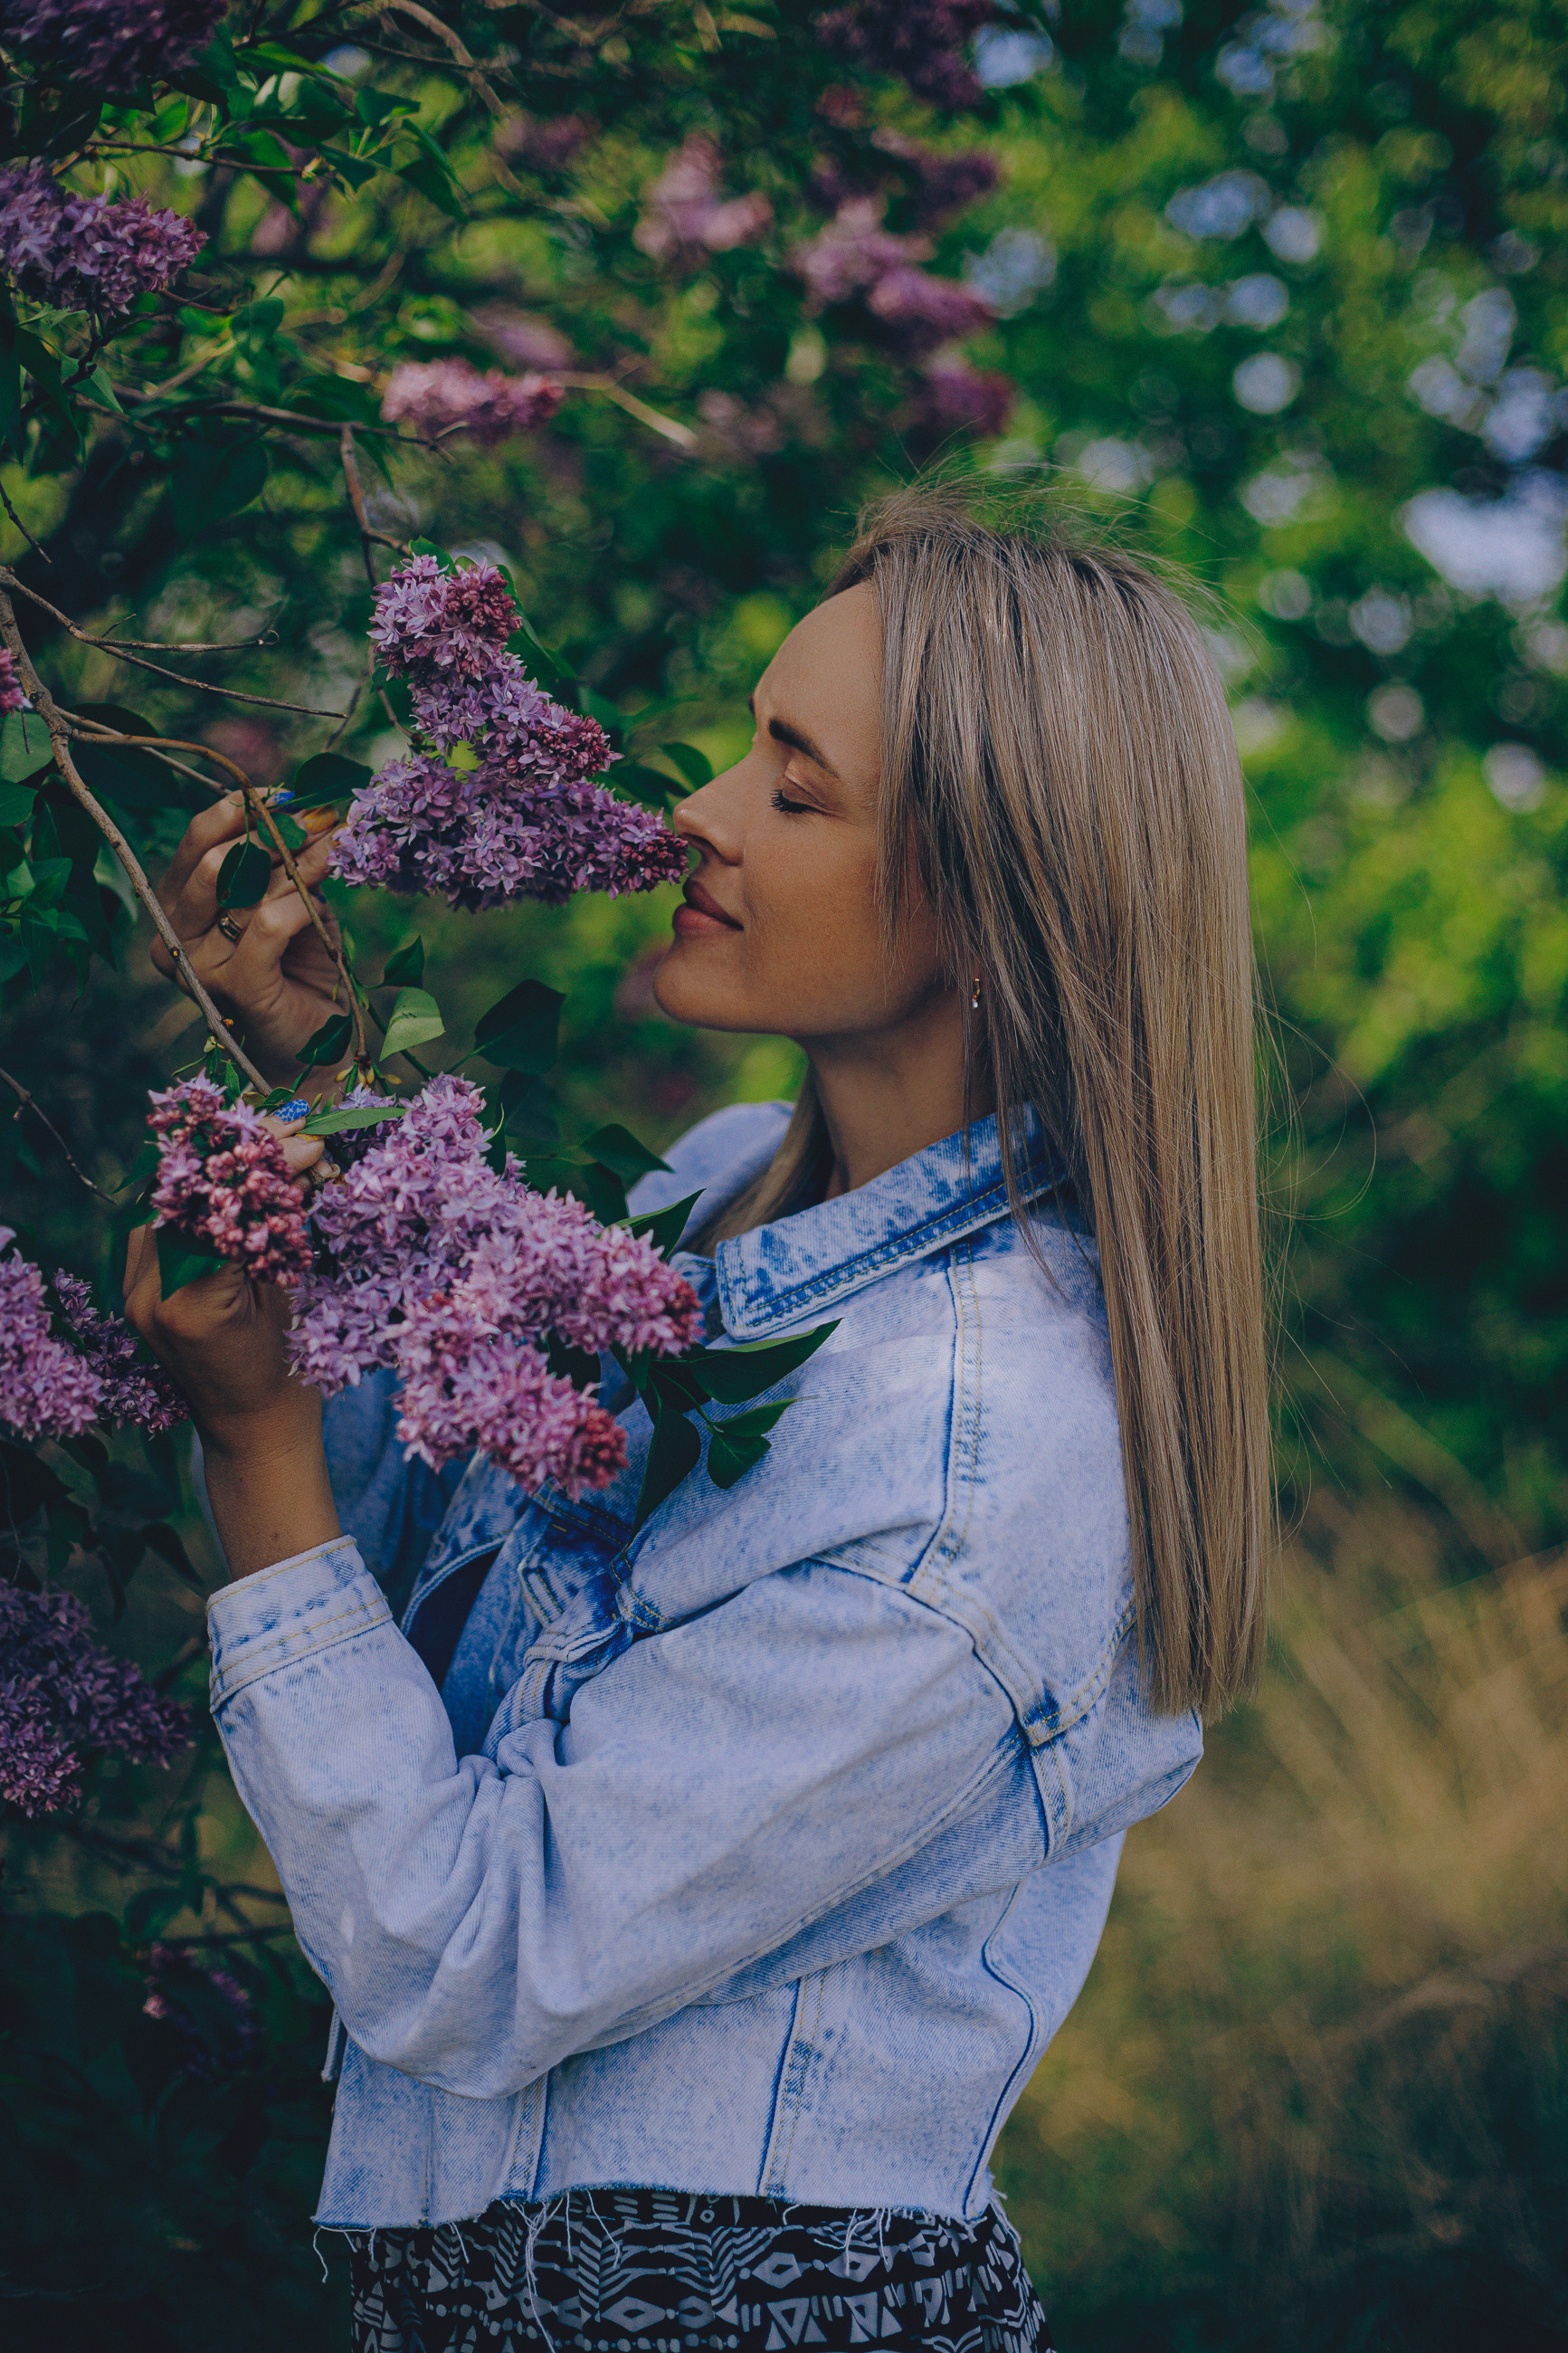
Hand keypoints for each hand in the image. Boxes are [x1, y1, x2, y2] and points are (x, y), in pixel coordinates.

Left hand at [123, 1118, 341, 1580]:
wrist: (252, 1433)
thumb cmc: (288, 1378)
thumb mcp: (291, 1297)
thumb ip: (281, 1228)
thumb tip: (302, 1153)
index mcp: (189, 1301)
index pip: (217, 1203)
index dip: (262, 1164)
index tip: (304, 1141)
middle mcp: (148, 1291)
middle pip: (186, 1193)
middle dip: (238, 1155)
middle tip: (290, 1130)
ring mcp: (137, 1290)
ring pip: (172, 1202)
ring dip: (219, 1171)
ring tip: (269, 1146)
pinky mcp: (140, 1288)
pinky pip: (168, 1227)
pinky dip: (202, 1200)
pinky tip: (239, 1181)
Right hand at [151, 796, 347, 1086]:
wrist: (316, 1046)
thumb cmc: (300, 970)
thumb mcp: (293, 905)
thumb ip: (288, 866)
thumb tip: (310, 813)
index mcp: (179, 908)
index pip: (196, 841)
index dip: (237, 809)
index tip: (284, 794)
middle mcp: (176, 935)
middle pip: (212, 859)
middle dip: (269, 833)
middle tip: (314, 823)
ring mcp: (199, 965)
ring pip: (240, 888)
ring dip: (293, 865)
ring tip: (327, 853)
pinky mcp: (233, 987)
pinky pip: (267, 924)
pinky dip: (299, 905)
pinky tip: (320, 905)